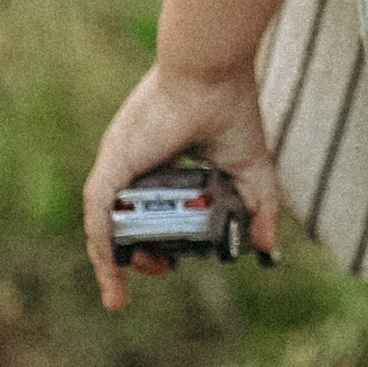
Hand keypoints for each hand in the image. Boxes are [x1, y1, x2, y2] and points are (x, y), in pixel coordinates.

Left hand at [81, 56, 283, 313]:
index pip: (148, 212)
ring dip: (111, 262)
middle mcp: (134, 166)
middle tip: (161, 270)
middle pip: (123, 224)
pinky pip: (99, 214)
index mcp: (160, 163)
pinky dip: (103, 245)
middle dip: (137, 256)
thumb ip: (259, 209)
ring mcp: (120, 165)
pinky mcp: (114, 163)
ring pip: (103, 225)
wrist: (213, 74)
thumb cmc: (231, 109)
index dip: (158, 242)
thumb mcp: (250, 172)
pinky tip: (111, 271)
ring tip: (120, 292)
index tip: (172, 263)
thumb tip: (268, 250)